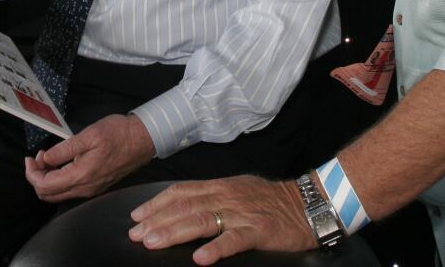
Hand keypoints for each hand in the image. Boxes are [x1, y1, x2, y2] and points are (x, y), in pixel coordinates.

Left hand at [24, 114, 154, 202]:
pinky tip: (61, 164)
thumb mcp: (89, 135)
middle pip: (49, 195)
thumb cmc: (119, 134)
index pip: (45, 185)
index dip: (31, 173)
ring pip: (59, 195)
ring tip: (48, 158)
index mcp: (81, 176)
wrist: (144, 140)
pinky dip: (59, 180)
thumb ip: (65, 149)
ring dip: (47, 179)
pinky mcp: (96, 186)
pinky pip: (70, 190)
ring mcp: (91, 189)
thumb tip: (45, 158)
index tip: (30, 158)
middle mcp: (85, 188)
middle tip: (38, 158)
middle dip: (37, 177)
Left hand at [128, 176, 314, 264]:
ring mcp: (243, 213)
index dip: (157, 203)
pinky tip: (200, 258)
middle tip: (136, 234)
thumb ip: (212, 197)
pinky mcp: (260, 230)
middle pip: (186, 206)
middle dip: (157, 221)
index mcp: (221, 187)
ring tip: (154, 243)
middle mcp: (228, 196)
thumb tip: (181, 208)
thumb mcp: (237, 191)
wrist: (308, 204)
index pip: (182, 192)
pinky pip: (235, 240)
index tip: (136, 216)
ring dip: (175, 232)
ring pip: (203, 220)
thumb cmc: (270, 201)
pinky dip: (216, 248)